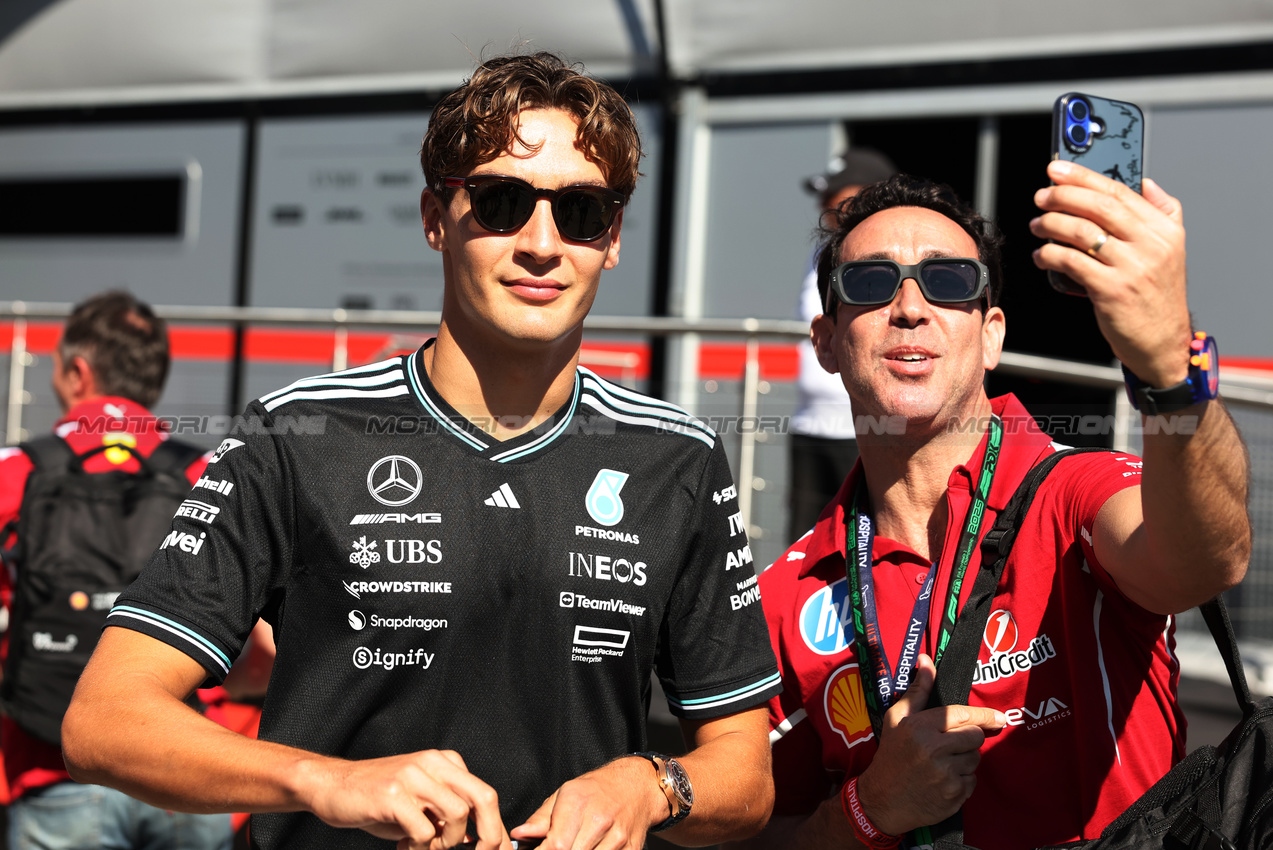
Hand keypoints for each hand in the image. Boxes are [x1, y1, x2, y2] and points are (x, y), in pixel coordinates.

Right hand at [301, 749, 510, 849]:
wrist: (333, 785)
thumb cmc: (379, 798)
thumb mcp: (420, 801)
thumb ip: (447, 813)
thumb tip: (478, 838)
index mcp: (445, 762)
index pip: (485, 794)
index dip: (495, 828)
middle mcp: (433, 763)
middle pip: (483, 797)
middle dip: (489, 835)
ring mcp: (413, 777)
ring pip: (456, 815)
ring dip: (445, 843)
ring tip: (424, 847)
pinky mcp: (392, 794)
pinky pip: (423, 830)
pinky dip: (419, 847)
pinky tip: (404, 846)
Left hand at [511, 756, 666, 849]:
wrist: (635, 787)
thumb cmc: (595, 790)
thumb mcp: (564, 795)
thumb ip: (540, 819)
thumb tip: (519, 835)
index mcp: (578, 802)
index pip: (555, 845)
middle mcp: (599, 820)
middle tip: (556, 848)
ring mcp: (617, 837)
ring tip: (574, 846)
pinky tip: (590, 848)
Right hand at [855, 655, 1004, 835]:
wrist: (882, 800)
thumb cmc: (891, 755)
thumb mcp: (897, 719)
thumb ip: (917, 691)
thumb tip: (927, 661)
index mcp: (921, 727)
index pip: (962, 715)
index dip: (984, 715)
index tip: (999, 717)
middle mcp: (934, 750)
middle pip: (975, 736)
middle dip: (969, 738)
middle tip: (952, 744)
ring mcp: (945, 775)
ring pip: (975, 759)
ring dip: (965, 760)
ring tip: (944, 763)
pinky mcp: (953, 796)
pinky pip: (972, 781)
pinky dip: (963, 781)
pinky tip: (944, 780)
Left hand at [1030, 160, 1192, 387]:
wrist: (1162, 341)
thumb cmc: (1157, 295)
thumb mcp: (1172, 249)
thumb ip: (1163, 211)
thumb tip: (1146, 182)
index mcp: (1164, 230)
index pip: (1119, 192)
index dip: (1084, 176)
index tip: (1058, 168)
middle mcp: (1151, 245)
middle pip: (1098, 207)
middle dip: (1063, 196)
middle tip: (1041, 196)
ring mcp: (1131, 268)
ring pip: (1081, 232)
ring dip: (1051, 224)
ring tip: (1036, 225)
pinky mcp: (1111, 290)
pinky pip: (1071, 262)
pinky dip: (1050, 254)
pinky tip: (1041, 255)